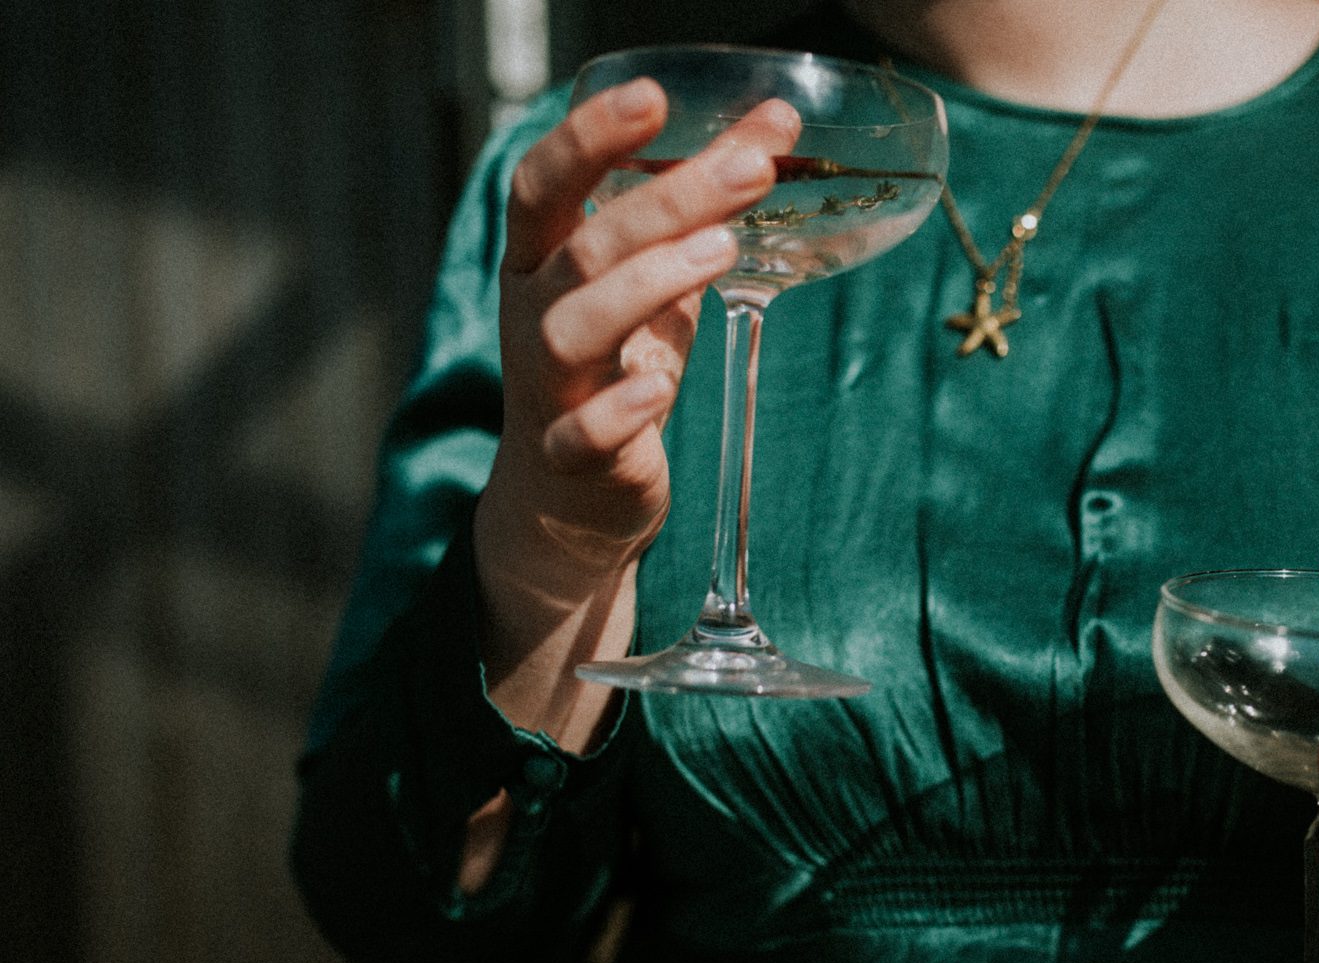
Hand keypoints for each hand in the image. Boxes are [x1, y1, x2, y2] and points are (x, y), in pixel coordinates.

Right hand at [469, 80, 798, 739]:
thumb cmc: (614, 367)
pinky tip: (660, 385)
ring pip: (574, 329)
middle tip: (748, 170)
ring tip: (723, 250)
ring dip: (647, 285)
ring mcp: (547, 390)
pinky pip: (582, 432)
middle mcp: (532, 317)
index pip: (544, 183)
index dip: (589, 137)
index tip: (651, 95)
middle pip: (583, 248)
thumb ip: (704, 206)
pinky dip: (619, 407)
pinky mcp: (571, 460)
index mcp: (542, 262)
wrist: (569, 501)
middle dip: (663, 202)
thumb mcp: (657, 280)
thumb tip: (776, 124)